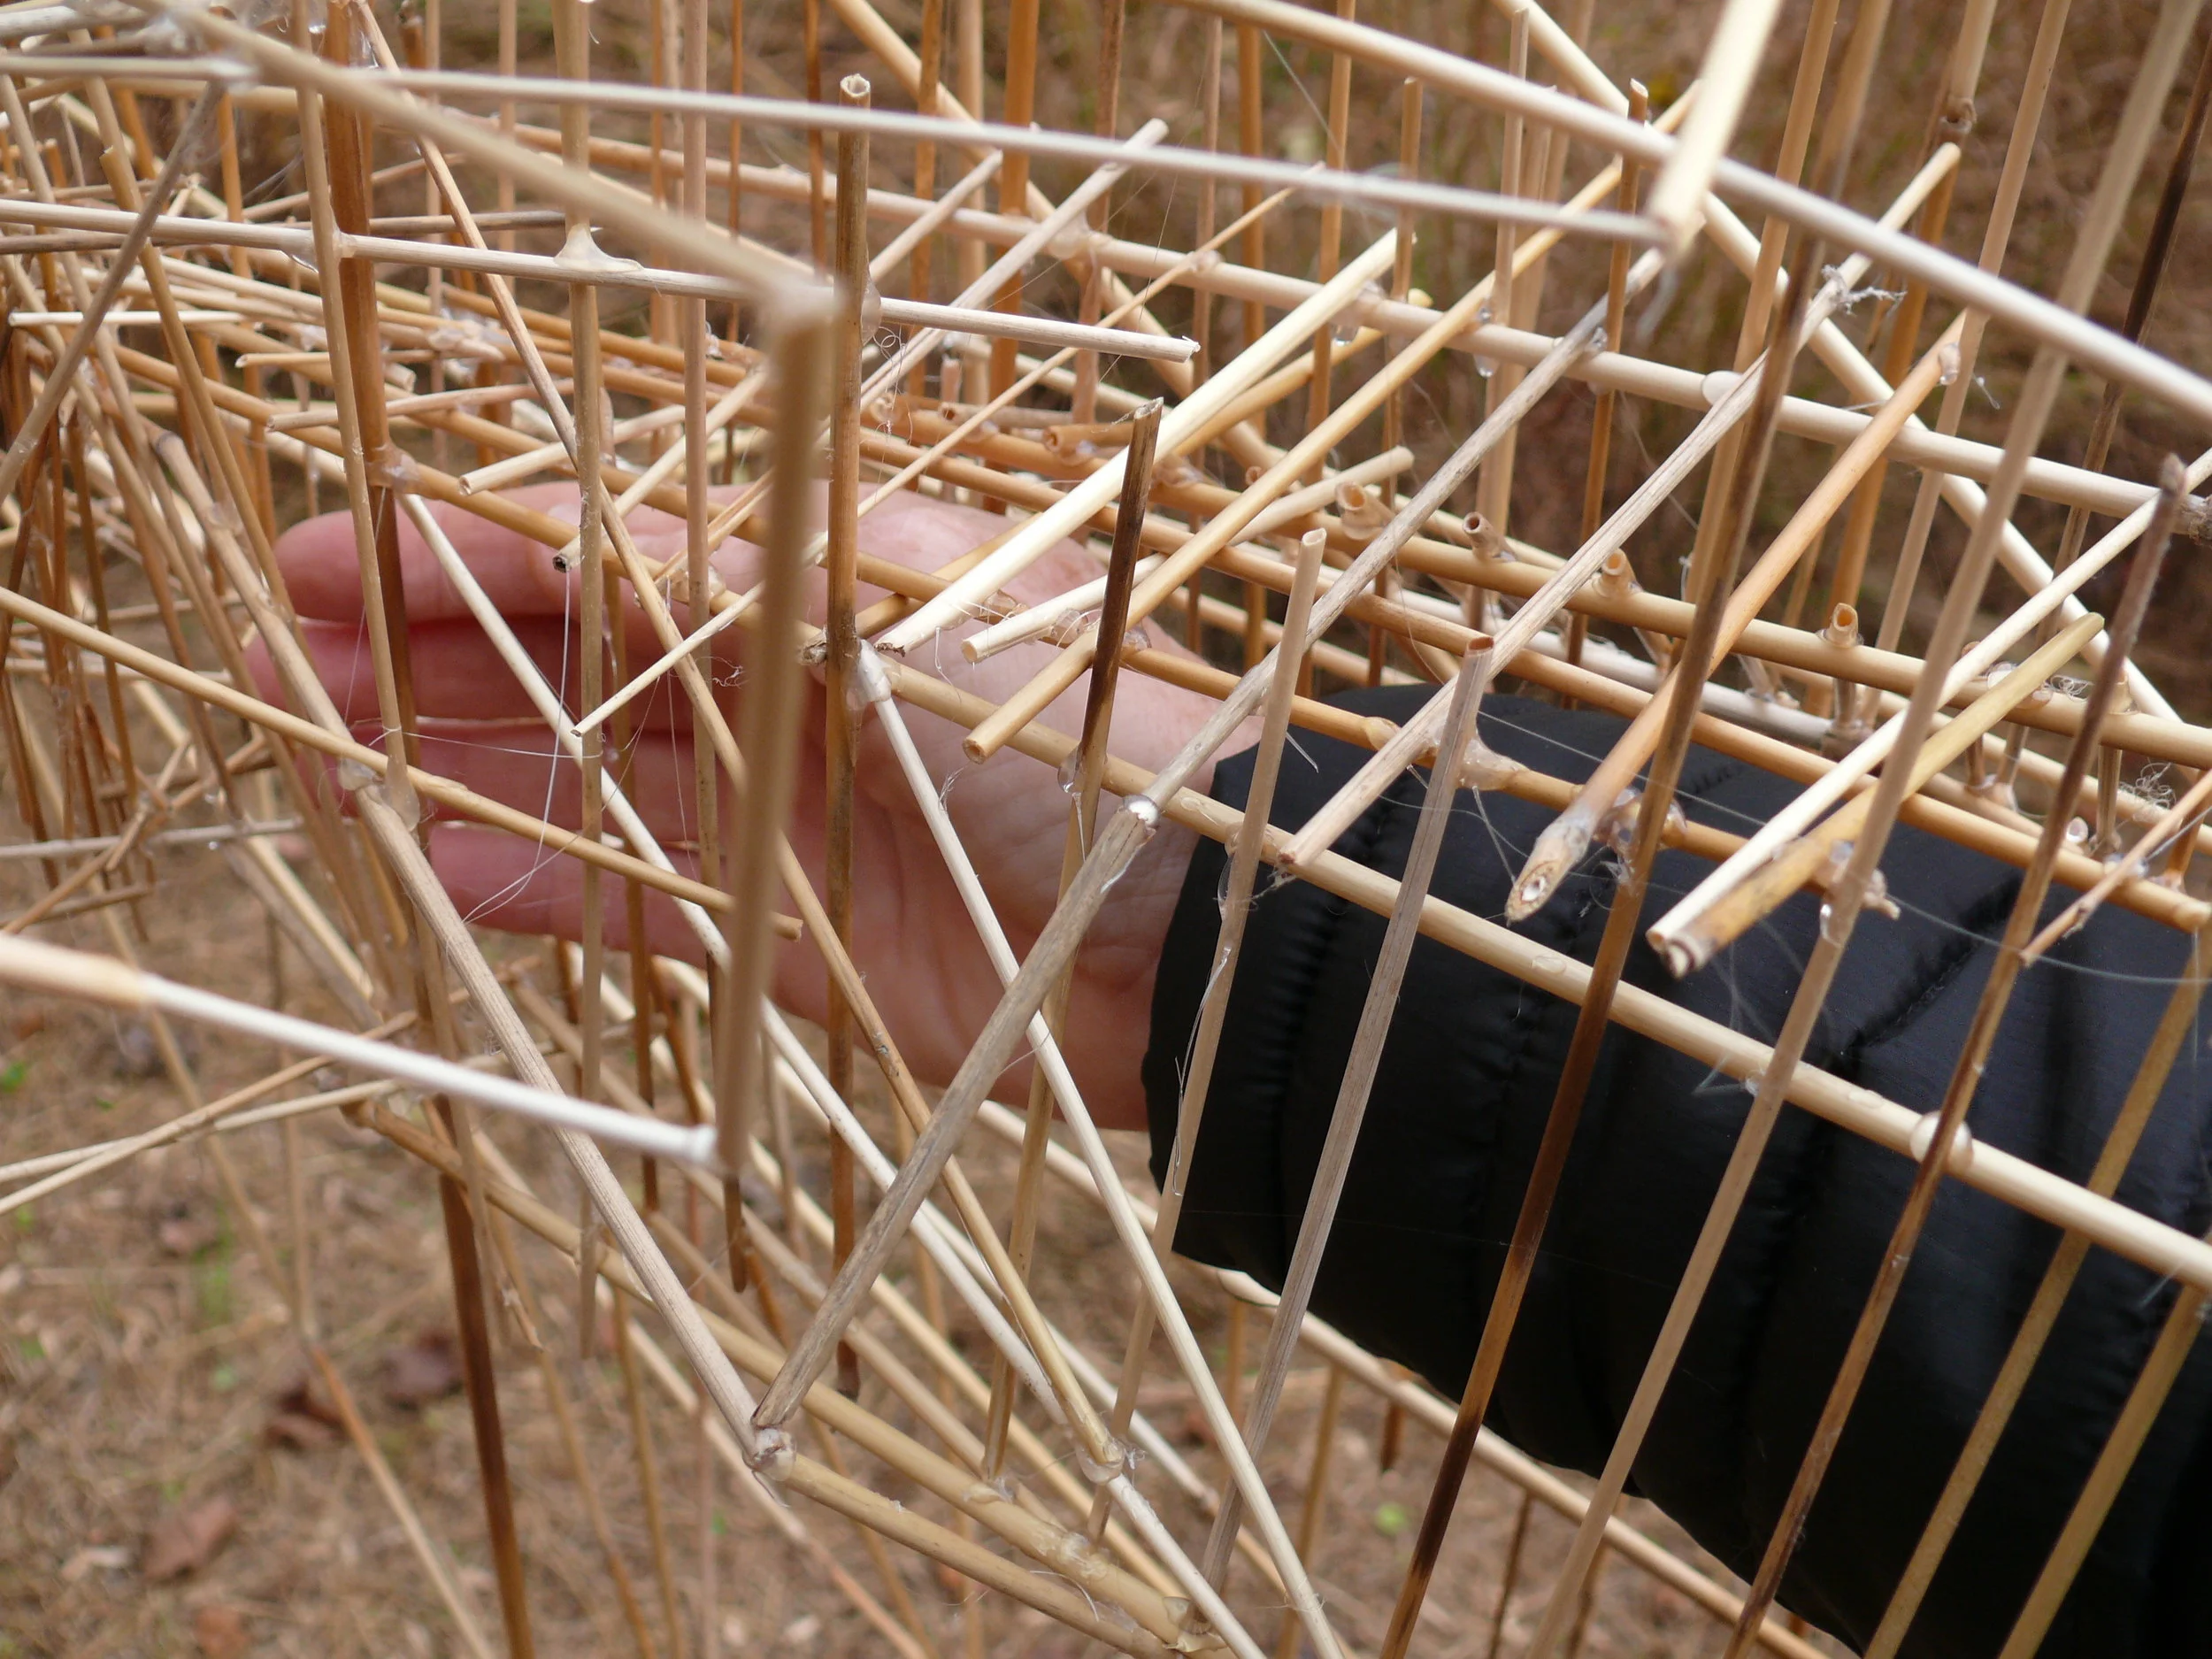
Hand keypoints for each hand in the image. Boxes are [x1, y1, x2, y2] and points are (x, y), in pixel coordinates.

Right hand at [265, 485, 1233, 1130]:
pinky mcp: (781, 939)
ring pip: (579, 779)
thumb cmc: (1065, 729)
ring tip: (322, 751)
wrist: (1191, 926)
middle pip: (569, 663)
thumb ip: (708, 593)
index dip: (463, 551)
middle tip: (285, 661)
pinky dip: (534, 882)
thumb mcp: (878, 624)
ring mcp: (774, 817)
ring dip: (455, 762)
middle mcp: (782, 689)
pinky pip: (629, 903)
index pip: (603, 553)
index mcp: (813, 581)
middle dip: (430, 654)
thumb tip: (553, 540)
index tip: (327, 555)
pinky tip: (431, 861)